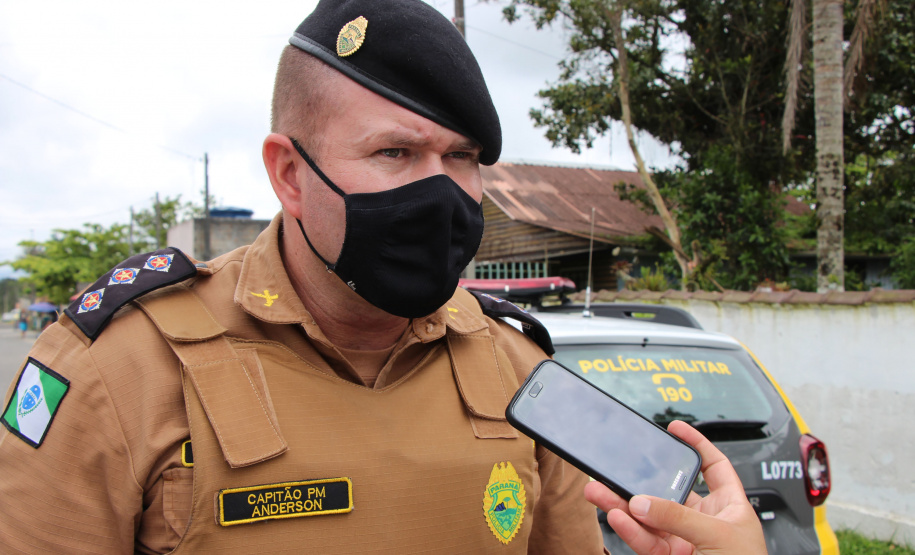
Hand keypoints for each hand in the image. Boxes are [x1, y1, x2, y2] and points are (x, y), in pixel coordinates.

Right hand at [583, 420, 766, 554]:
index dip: (697, 445)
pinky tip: (616, 516)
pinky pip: (645, 540)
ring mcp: (684, 541)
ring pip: (648, 517)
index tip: (676, 429)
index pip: (713, 467)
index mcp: (729, 507)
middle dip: (641, 480)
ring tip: (600, 492)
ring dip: (622, 504)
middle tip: (618, 467)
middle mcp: (704, 521)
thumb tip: (643, 501)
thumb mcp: (719, 536)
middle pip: (668, 492)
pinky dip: (629, 530)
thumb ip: (679, 517)